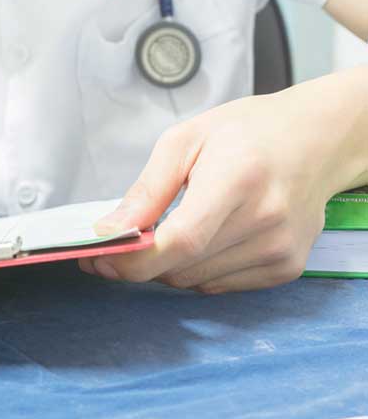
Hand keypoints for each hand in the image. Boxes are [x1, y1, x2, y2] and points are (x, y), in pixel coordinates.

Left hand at [81, 77, 367, 292]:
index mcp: (238, 179)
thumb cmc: (248, 132)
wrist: (315, 140)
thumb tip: (111, 230)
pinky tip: (207, 237)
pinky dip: (198, 269)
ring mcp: (280, 248)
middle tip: (122, 240)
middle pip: (182, 267)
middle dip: (141, 260)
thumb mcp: (185, 141)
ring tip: (175, 227)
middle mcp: (265, 219)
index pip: (182, 241)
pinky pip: (219, 285)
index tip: (102, 259)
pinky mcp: (286, 267)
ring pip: (195, 281)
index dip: (135, 260)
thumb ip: (147, 191)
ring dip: (169, 265)